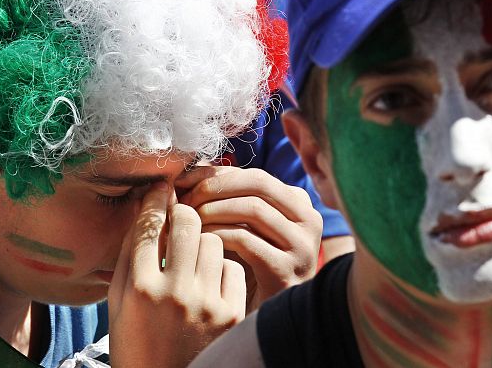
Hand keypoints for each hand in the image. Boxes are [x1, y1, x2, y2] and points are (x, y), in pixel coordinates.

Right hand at [108, 182, 245, 367]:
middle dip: (185, 211)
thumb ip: (130, 256)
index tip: (162, 189)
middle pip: (187, 222)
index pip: (149, 225)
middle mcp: (173, 292)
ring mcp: (206, 303)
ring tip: (195, 255)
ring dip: (204, 240)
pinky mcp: (231, 314)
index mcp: (139, 288)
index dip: (156, 199)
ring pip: (214, 240)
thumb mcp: (119, 303)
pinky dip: (222, 269)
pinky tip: (211, 281)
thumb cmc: (136, 344)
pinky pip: (233, 267)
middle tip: (182, 215)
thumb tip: (145, 210)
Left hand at [176, 166, 321, 312]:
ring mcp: (302, 245)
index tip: (182, 182)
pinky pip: (247, 240)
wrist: (263, 322)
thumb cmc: (246, 268)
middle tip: (184, 200)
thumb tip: (190, 169)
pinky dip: (218, 235)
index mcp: (298, 203)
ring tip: (188, 222)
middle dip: (215, 187)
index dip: (215, 174)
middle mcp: (309, 219)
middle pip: (257, 184)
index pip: (255, 174)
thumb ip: (227, 197)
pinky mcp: (287, 270)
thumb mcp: (242, 226)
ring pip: (253, 209)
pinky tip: (200, 243)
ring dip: (213, 210)